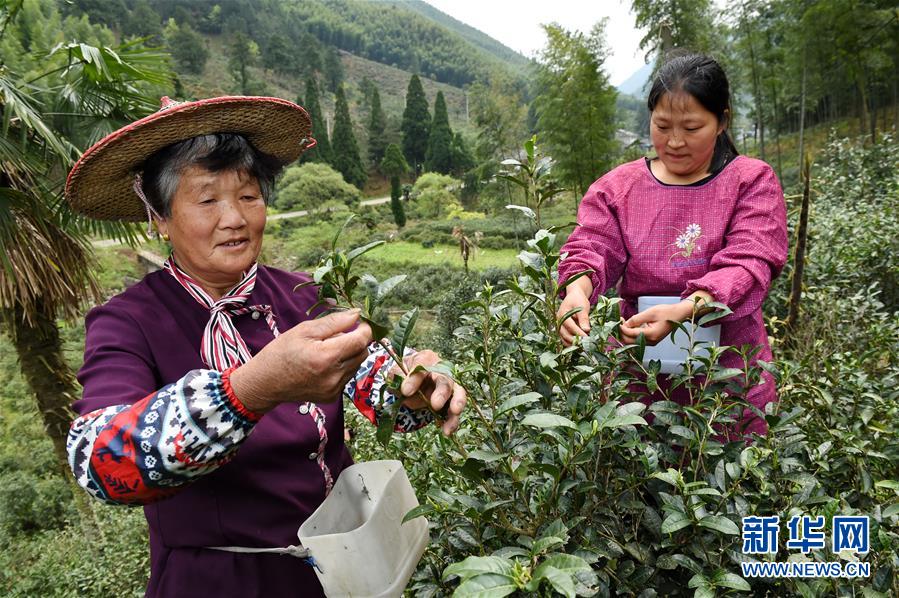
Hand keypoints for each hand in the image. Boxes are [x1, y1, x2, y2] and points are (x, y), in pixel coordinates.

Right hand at [229, 309, 372, 412]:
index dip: (364, 328)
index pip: (361, 340)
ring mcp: (334, 389)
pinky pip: (347, 376)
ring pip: (357, 365)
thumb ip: (334, 322)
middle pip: (363, 353)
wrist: (265, 383)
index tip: (359, 322)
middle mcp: (334, 376)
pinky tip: (324, 365)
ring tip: (327, 350)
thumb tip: (357, 314)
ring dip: (349, 354)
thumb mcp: (304, 330)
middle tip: (337, 334)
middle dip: (357, 340)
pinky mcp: (331, 397)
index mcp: (326, 356)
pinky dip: (342, 367)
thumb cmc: (281, 352)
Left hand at [389, 350, 466, 435]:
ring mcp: (448, 387)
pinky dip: (452, 421)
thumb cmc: (404, 373)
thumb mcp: (396, 371)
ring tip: (453, 415)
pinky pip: (453, 411)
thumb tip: (405, 389)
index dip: (414, 378)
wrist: (409, 381)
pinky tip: (447, 431)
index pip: (422, 365)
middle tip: (436, 404)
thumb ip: (399, 377)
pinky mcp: (449, 402)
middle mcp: (441, 371)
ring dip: (456, 405)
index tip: (405, 391)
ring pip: (458, 393)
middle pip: (446, 380)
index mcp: (426, 359)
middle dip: (442, 393)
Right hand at [557, 277, 592, 346]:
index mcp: (562, 315)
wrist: (574, 296)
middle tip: (586, 345)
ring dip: (573, 344)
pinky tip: (579, 346)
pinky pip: (565, 339)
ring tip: (583, 347)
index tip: (587, 338)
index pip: (570, 326)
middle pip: (565, 334)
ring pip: (564, 339)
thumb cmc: (578, 300)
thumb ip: (584, 318)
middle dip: (575, 341)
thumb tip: (586, 330)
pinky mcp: (563, 330)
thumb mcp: (582, 307)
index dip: (578, 333)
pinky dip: (571, 344)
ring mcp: (559, 327)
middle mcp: (558, 322)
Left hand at [619, 302, 691, 344]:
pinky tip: (633, 325)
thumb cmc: (666, 312)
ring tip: (625, 322)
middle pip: (630, 341)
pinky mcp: (652, 340)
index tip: (619, 320)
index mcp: (651, 334)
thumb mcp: (650, 313)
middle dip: (622, 332)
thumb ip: (636, 319)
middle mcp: (651, 341)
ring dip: (627, 333)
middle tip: (620, 321)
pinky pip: (639, 340)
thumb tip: (625, 324)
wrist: (679, 315)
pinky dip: (633, 334)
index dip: (622, 328)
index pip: (630, 334)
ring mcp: (652, 342)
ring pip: (633, 342)